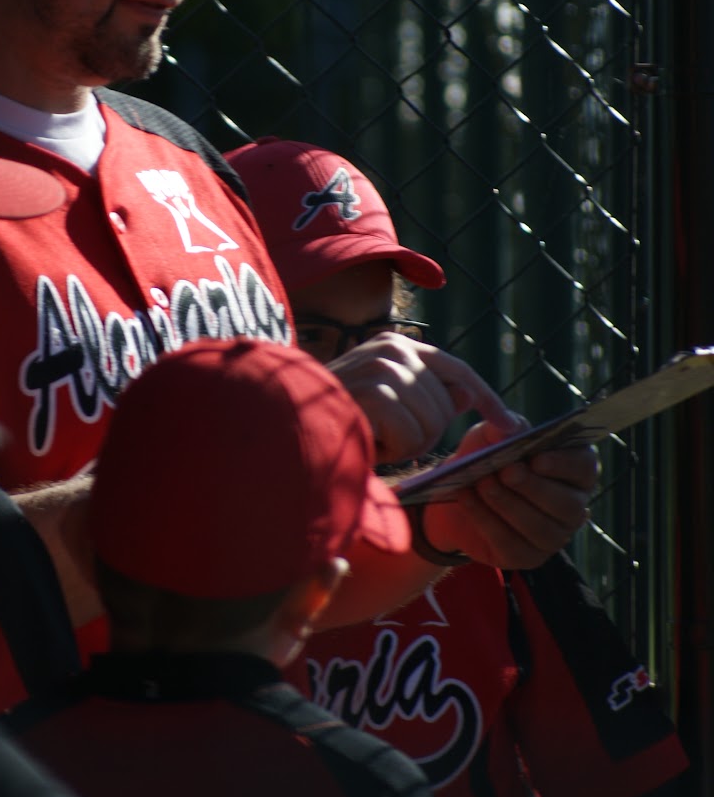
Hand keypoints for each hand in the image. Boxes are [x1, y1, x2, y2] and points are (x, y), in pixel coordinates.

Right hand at [328, 334, 521, 463]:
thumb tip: (469, 394)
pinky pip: (413, 437)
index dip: (488, 400)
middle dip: (424, 432)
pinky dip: (392, 449)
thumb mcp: (389, 403)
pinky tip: (365, 439)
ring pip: (432, 424)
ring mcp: (383, 367)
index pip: (459, 371)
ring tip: (371, 434)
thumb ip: (428, 396)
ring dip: (406, 443)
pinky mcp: (376, 391)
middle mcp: (393, 349)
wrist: (286, 425)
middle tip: (384, 433)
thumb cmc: (338, 417)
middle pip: (447, 406)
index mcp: (397, 346)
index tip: (510, 425)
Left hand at [424, 419, 597, 568]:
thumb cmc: (486, 457)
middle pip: (567, 504)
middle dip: (534, 487)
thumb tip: (509, 430)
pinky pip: (512, 544)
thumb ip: (501, 429)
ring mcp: (552, 537)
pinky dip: (486, 520)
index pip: (585, 468)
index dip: (565, 465)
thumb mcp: (489, 436)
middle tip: (507, 471)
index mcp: (573, 471)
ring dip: (508, 504)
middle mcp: (571, 507)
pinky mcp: (526, 557)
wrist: (456, 491)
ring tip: (483, 484)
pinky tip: (468, 499)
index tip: (537, 459)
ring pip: (541, 528)